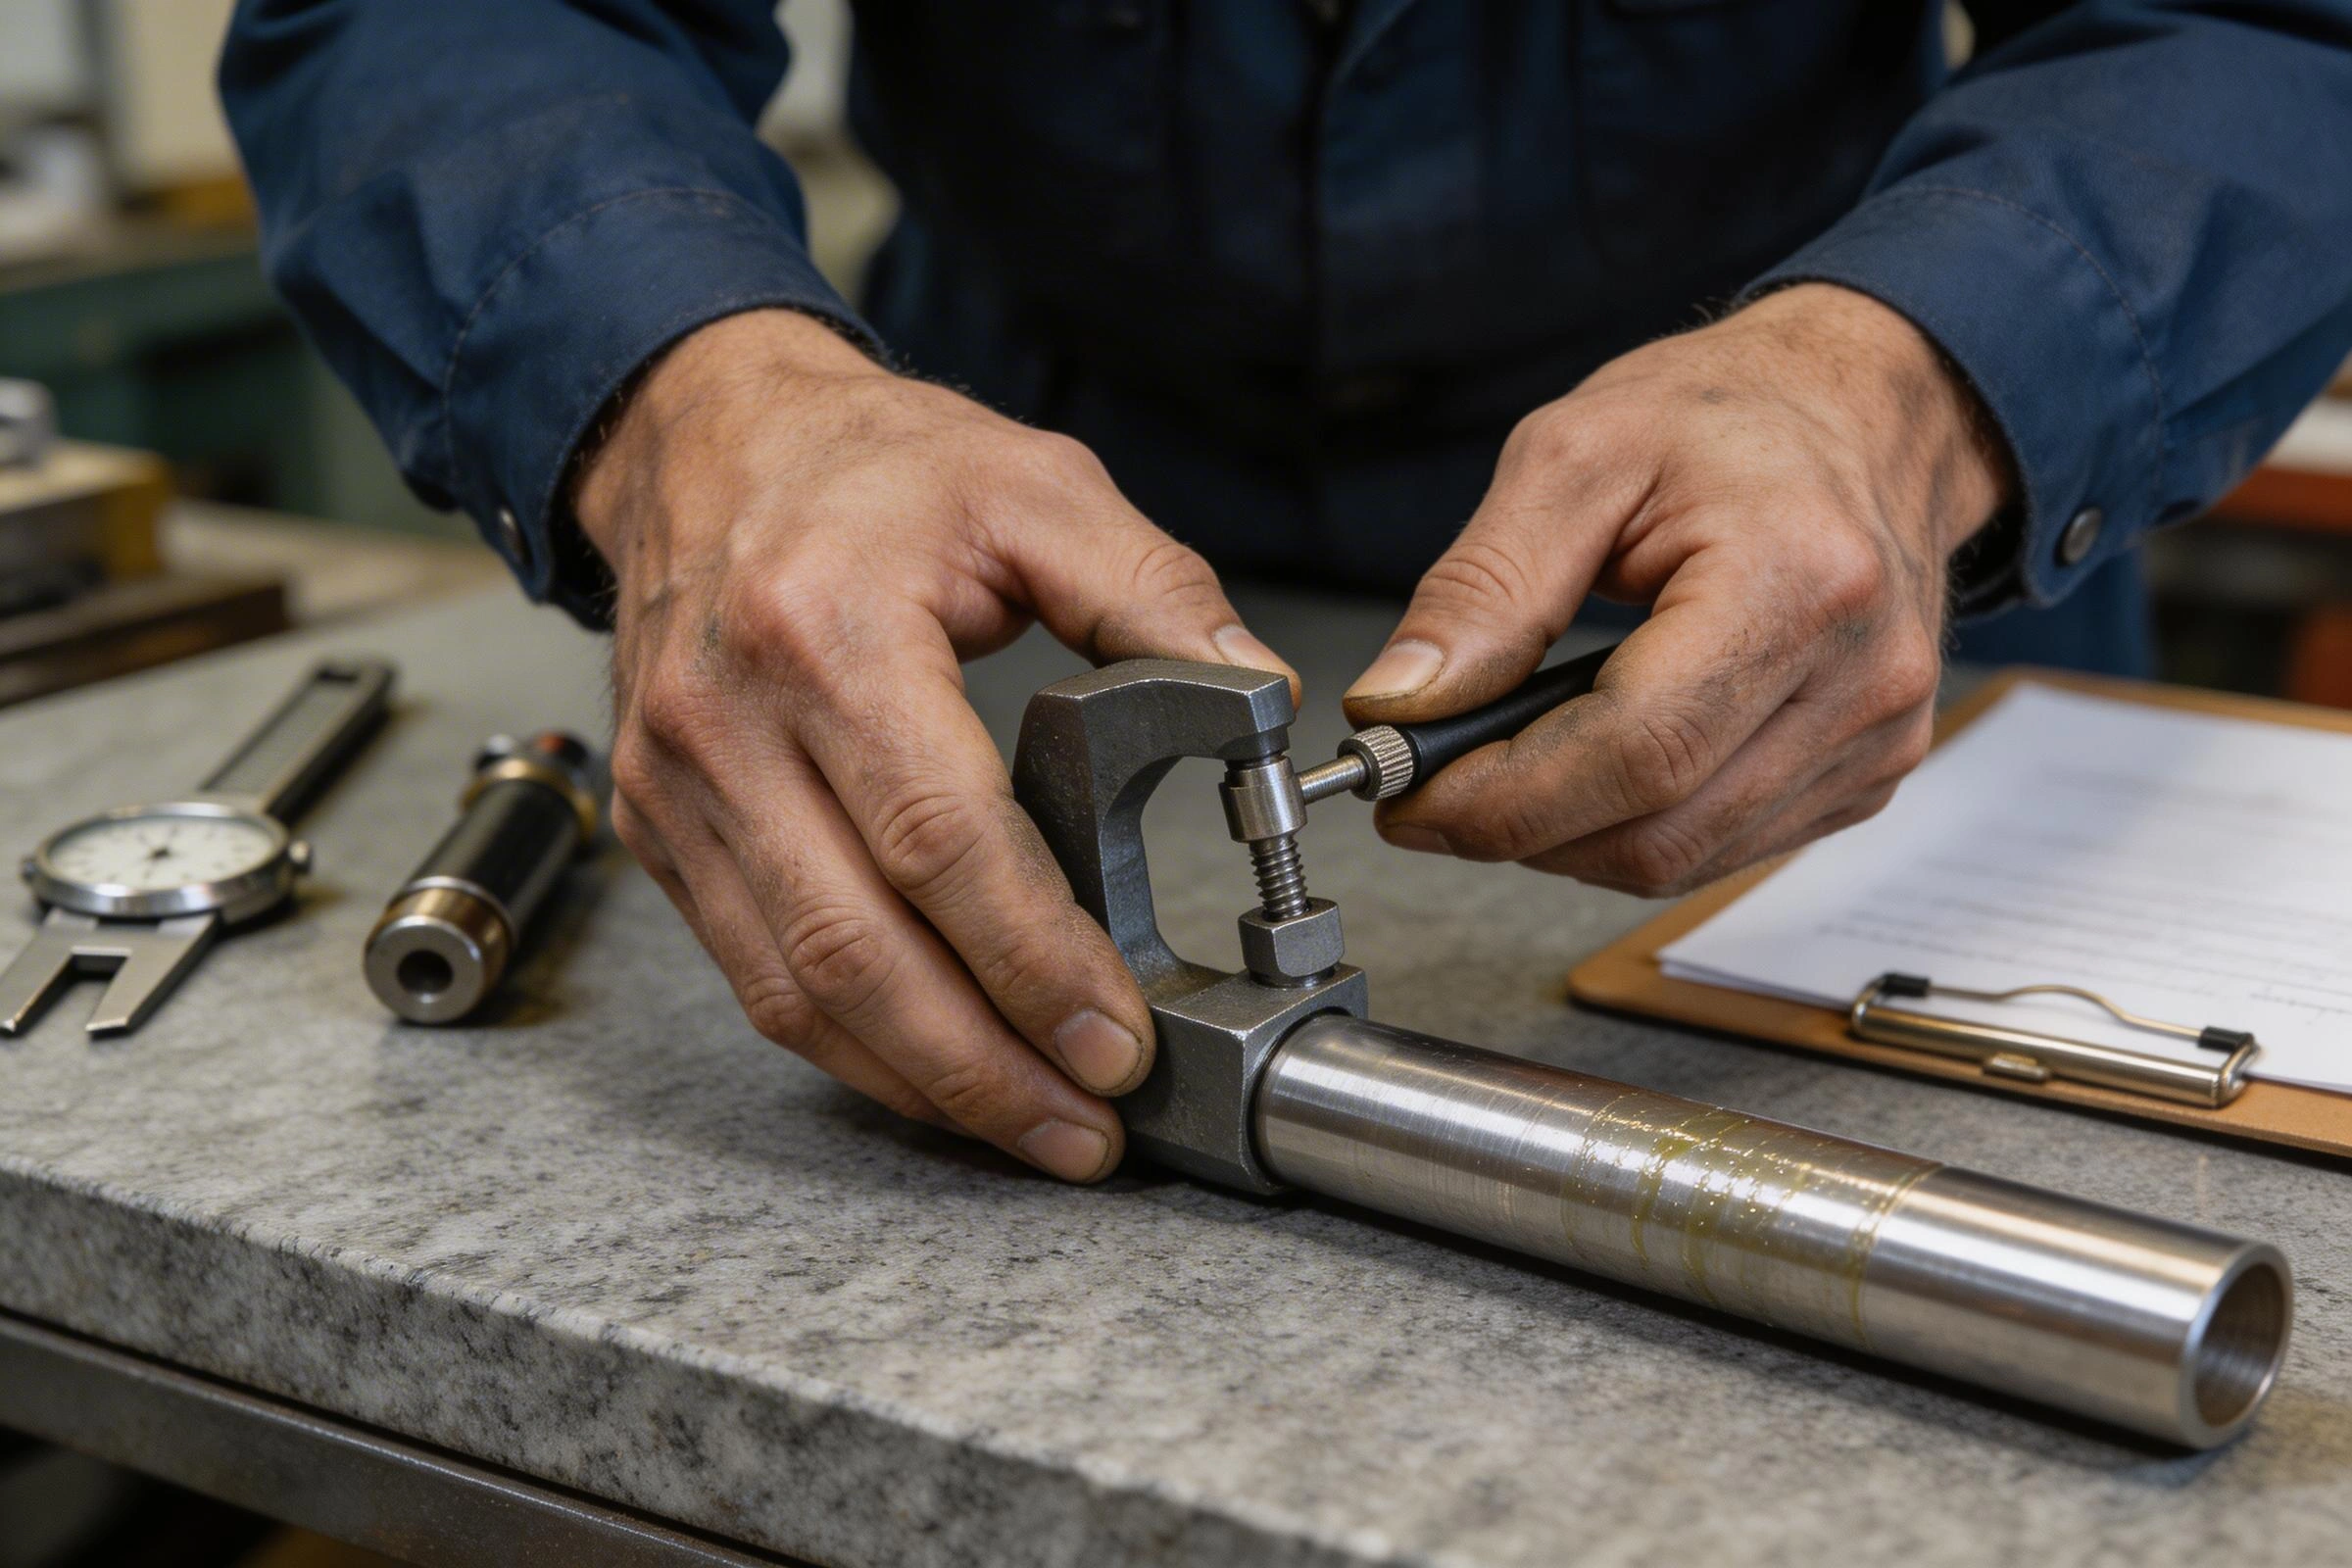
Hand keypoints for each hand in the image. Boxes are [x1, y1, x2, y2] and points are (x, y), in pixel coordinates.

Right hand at [578, 309, 1292, 1179]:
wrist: (701, 437)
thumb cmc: (866, 463)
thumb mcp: (1033, 483)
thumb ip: (1153, 591)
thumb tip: (1260, 697)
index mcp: (823, 628)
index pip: (935, 837)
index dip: (1033, 958)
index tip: (1118, 1037)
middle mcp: (727, 723)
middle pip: (855, 948)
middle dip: (983, 1064)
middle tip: (1087, 1126)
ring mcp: (676, 788)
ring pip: (792, 988)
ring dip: (917, 1082)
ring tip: (1032, 1129)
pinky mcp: (657, 829)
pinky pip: (752, 973)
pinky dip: (848, 1045)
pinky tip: (937, 1074)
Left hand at [1344, 284, 2012, 894]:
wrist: (1862, 410)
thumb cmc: (1724, 418)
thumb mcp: (1573, 455)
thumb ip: (1481, 587)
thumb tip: (1398, 704)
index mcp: (1799, 580)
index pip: (1636, 752)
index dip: (1504, 798)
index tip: (1404, 796)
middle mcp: (1862, 678)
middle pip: (1655, 831)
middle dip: (1515, 827)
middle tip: (1426, 786)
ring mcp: (1877, 739)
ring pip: (1681, 862)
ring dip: (1565, 838)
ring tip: (1500, 768)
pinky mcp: (1866, 777)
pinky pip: (1720, 850)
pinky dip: (1629, 828)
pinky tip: (1586, 767)